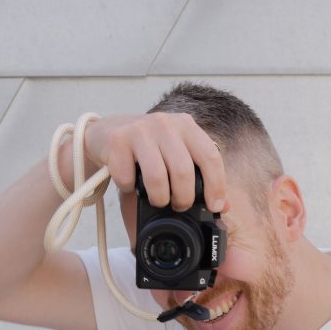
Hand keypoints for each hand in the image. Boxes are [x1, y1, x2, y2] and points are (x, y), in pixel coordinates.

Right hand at [83, 112, 226, 213]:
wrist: (106, 133)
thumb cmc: (147, 148)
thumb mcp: (176, 155)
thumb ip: (200, 175)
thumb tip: (224, 206)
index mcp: (186, 125)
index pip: (210, 156)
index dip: (216, 185)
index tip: (215, 206)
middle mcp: (165, 123)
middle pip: (183, 171)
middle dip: (183, 198)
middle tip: (179, 205)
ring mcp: (140, 130)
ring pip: (157, 177)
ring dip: (158, 197)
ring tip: (158, 200)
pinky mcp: (117, 140)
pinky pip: (128, 178)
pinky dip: (130, 189)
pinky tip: (131, 184)